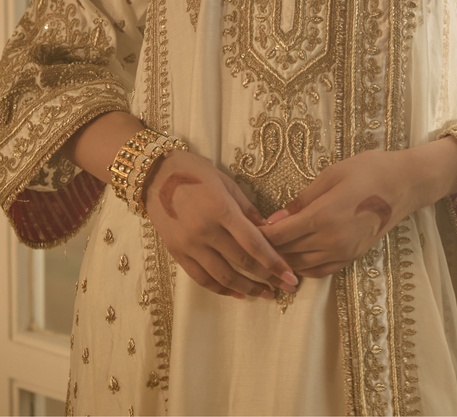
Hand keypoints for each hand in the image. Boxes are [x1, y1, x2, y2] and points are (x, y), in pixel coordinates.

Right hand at [143, 150, 298, 300]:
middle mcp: (205, 231)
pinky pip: (201, 278)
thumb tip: (269, 230)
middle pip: (241, 262)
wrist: (155, 175)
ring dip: (247, 288)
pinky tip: (237, 293)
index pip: (253, 243)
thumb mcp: (226, 183)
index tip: (291, 276)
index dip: (274, 262)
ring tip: (265, 294)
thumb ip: (246, 209)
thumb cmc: (195, 172)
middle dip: (267, 277)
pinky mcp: (177, 254)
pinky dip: (221, 289)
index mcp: (221, 209)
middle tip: (286, 287)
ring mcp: (189, 245)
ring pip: (222, 277)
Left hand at [261, 139, 456, 277]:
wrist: (404, 184)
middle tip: (250, 240)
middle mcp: (332, 241)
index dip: (261, 234)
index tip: (246, 228)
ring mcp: (344, 253)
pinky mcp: (352, 258)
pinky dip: (302, 267)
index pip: (281, 234)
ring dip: (283, 260)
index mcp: (324, 217)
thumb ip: (301, 200)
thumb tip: (275, 220)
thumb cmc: (367, 170)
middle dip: (267, 248)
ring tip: (268, 250)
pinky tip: (293, 257)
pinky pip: (320, 271)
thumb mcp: (330, 175)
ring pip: (302, 266)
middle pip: (288, 253)